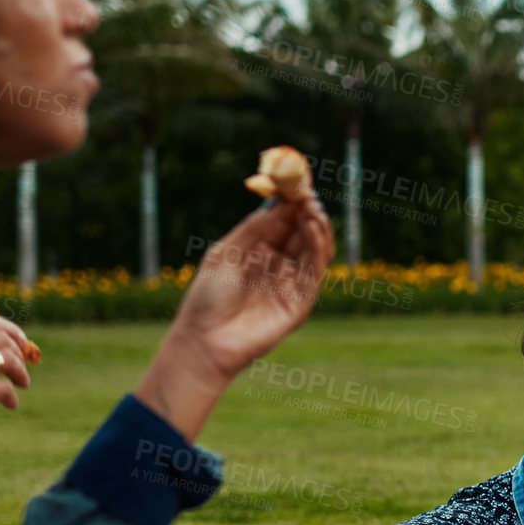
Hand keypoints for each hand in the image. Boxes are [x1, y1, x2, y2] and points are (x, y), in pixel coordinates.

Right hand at [0, 312, 31, 424]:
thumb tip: (1, 339)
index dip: (10, 329)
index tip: (21, 341)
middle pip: (1, 338)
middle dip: (17, 352)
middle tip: (21, 367)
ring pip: (7, 360)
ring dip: (20, 372)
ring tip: (21, 383)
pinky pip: (4, 388)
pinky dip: (11, 396)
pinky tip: (9, 404)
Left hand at [134, 195, 333, 440]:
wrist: (205, 341)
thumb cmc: (207, 297)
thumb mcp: (226, 252)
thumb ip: (255, 228)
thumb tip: (281, 202)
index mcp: (256, 253)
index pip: (282, 223)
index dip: (291, 203)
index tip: (297, 183)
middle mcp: (277, 266)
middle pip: (301, 234)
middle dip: (308, 213)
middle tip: (309, 194)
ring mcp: (290, 284)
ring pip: (313, 250)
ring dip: (317, 228)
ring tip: (313, 209)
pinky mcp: (301, 302)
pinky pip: (315, 271)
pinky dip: (318, 247)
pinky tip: (311, 228)